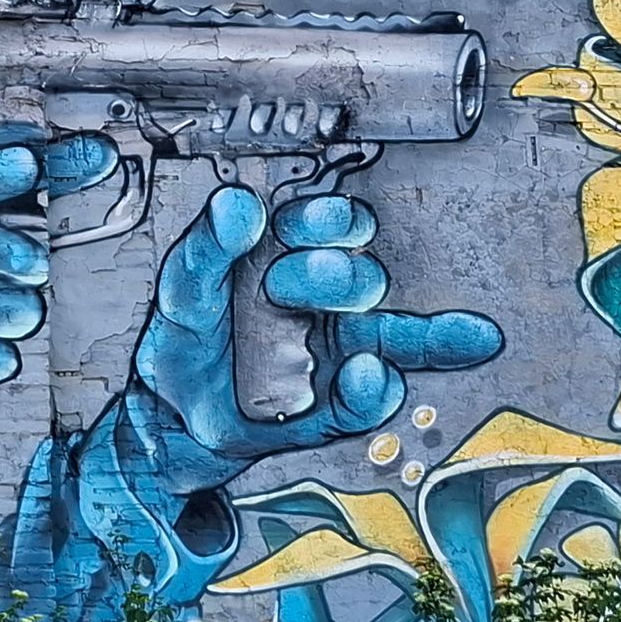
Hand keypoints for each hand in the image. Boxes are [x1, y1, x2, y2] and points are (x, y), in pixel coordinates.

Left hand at [128, 186, 500, 493]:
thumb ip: (206, 247)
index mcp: (290, 261)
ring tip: (446, 335)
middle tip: (287, 288)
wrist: (175, 416)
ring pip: (396, 337)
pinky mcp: (336, 402)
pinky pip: (370, 397)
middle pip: (362, 278)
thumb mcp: (184, 289)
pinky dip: (374, 390)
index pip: (331, 226)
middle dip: (336, 279)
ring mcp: (336, 352)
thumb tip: (236, 206)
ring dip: (423, 334)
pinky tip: (368, 375)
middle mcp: (324, 302)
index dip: (327, 221)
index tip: (313, 224)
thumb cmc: (187, 342)